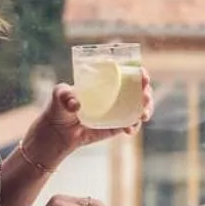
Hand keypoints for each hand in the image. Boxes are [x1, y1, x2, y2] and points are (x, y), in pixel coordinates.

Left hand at [32, 70, 155, 157]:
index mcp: (105, 82)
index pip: (127, 74)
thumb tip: (77, 105)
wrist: (57, 132)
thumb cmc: (59, 107)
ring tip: (143, 115)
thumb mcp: (59, 95)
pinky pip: (131, 125)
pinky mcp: (116, 127)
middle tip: (145, 96)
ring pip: (139, 108)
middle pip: (138, 91)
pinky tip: (129, 130)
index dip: (138, 73)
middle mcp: (115, 95)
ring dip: (146, 109)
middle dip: (147, 92)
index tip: (142, 74)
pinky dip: (134, 126)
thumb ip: (65, 95)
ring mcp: (117, 112)